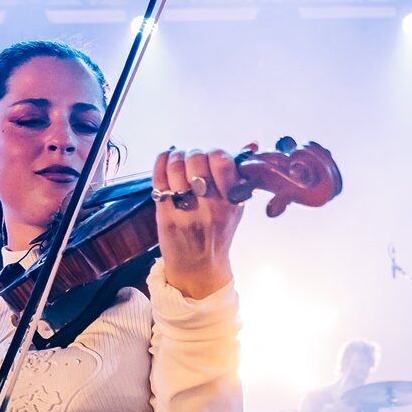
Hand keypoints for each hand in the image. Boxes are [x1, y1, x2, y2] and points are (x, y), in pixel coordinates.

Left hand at [153, 147, 243, 298]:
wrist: (198, 269)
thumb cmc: (217, 235)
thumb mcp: (236, 208)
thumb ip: (241, 176)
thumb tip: (252, 142)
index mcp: (233, 202)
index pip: (223, 161)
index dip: (214, 154)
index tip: (211, 162)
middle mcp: (212, 207)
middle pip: (197, 159)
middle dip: (192, 155)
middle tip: (191, 161)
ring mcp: (188, 212)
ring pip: (176, 166)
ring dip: (175, 158)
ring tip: (177, 163)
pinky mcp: (167, 217)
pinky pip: (159, 179)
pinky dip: (161, 163)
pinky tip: (165, 163)